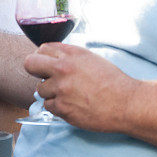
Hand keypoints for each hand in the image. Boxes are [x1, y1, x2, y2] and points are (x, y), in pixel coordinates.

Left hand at [23, 43, 139, 131]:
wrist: (126, 103)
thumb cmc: (112, 82)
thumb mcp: (91, 59)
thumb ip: (70, 56)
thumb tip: (52, 57)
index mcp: (71, 54)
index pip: (42, 49)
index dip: (43, 57)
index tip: (47, 64)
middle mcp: (63, 69)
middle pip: (30, 64)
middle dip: (36, 70)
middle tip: (46, 78)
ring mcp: (61, 89)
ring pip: (40, 89)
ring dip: (51, 93)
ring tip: (69, 95)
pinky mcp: (62, 107)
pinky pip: (48, 106)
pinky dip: (58, 107)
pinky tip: (72, 105)